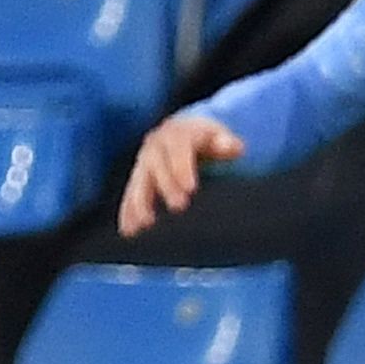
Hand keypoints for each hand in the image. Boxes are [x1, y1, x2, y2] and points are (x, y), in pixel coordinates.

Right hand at [118, 113, 242, 234]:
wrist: (183, 132)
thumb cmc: (207, 139)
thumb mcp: (219, 136)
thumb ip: (226, 143)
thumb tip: (235, 147)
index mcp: (177, 134)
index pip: (179, 149)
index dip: (183, 167)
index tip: (191, 188)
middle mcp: (155, 146)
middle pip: (158, 166)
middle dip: (166, 186)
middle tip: (179, 207)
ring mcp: (144, 162)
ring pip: (139, 181)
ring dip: (141, 202)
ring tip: (146, 224)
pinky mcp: (138, 178)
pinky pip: (131, 194)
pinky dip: (128, 211)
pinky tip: (128, 231)